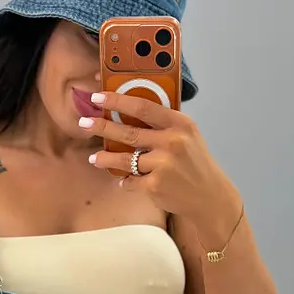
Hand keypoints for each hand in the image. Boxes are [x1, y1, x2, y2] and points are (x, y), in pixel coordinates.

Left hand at [80, 91, 224, 220]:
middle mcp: (172, 142)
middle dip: (102, 126)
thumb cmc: (194, 164)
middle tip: (84, 123)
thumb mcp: (187, 136)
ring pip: (124, 159)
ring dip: (105, 158)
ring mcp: (163, 165)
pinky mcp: (155, 185)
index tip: (98, 96)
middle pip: (128, 131)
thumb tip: (128, 110)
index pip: (143, 106)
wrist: (209, 196)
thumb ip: (163, 124)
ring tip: (94, 158)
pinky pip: (130, 180)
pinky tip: (125, 181)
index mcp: (180, 124)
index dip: (117, 100)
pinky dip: (126, 181)